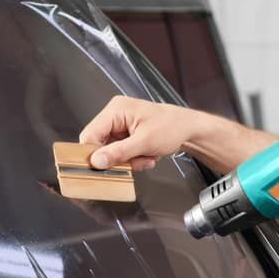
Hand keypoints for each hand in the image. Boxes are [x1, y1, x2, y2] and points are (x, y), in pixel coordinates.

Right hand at [79, 95, 202, 171]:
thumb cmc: (172, 127)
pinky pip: (121, 152)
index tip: (102, 167)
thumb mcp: (145, 142)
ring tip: (146, 156)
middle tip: (134, 161)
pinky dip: (133, 158)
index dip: (94, 153)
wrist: (188, 129)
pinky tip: (147, 155)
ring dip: (129, 160)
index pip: (90, 134)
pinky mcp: (126, 135)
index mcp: (116, 110)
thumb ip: (119, 152)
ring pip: (111, 152)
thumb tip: (97, 161)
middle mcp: (115, 115)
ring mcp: (120, 125)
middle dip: (118, 158)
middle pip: (100, 145)